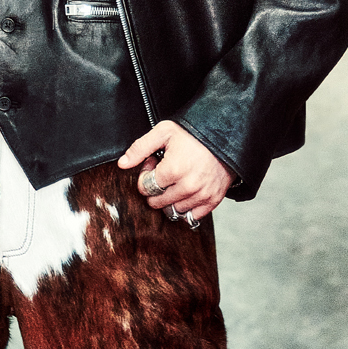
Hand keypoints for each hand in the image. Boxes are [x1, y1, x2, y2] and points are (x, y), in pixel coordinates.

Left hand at [117, 120, 235, 221]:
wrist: (225, 136)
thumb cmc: (193, 133)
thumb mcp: (164, 132)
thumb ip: (140, 148)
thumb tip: (122, 164)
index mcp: (173, 170)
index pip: (146, 187)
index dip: (145, 175)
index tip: (153, 165)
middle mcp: (187, 187)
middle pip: (157, 202)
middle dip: (155, 189)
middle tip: (165, 172)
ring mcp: (201, 195)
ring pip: (173, 210)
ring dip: (170, 199)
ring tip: (176, 179)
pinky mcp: (213, 201)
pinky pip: (192, 216)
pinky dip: (186, 207)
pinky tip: (186, 190)